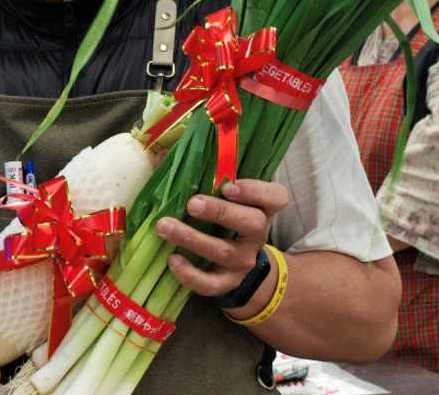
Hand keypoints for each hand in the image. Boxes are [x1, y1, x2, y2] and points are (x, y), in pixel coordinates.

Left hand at [155, 179, 287, 302]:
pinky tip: (172, 259)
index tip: (228, 185)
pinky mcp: (227, 283)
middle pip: (252, 223)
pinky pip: (211, 284)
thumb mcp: (223, 197)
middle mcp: (257, 234)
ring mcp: (243, 261)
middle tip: (193, 203)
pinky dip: (190, 274)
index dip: (255, 190)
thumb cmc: (225, 218)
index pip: (276, 197)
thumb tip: (162, 153)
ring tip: (165, 226)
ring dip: (192, 238)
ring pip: (223, 252)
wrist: (237, 263)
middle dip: (220, 212)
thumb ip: (203, 174)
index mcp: (261, 207)